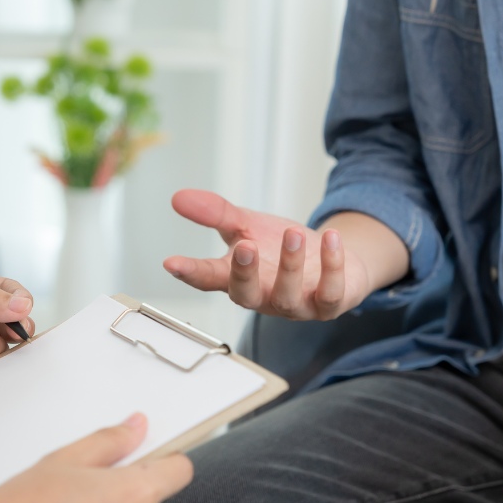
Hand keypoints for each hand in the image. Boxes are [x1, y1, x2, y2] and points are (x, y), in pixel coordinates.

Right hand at [162, 189, 406, 319]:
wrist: (329, 257)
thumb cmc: (281, 248)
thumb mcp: (247, 226)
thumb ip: (216, 214)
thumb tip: (178, 197)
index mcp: (238, 278)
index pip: (209, 278)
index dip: (190, 273)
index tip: (171, 263)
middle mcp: (263, 297)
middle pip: (246, 296)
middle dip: (244, 273)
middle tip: (244, 246)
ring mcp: (296, 305)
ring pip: (287, 295)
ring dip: (289, 265)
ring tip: (292, 233)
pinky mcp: (329, 304)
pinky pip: (330, 292)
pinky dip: (331, 265)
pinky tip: (329, 238)